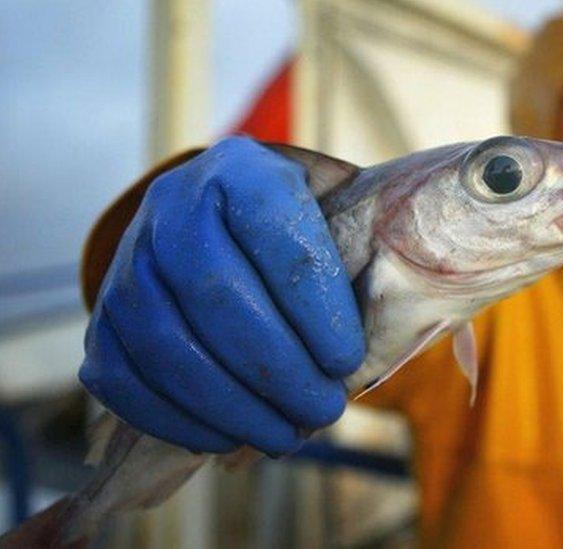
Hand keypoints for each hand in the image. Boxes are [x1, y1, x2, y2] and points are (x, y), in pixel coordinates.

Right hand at [79, 137, 364, 455]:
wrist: (222, 219)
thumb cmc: (297, 232)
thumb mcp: (336, 217)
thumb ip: (361, 259)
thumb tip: (381, 342)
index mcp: (244, 171)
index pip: (278, 236)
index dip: (316, 308)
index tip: (347, 361)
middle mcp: (175, 204)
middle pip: (217, 295)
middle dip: (277, 368)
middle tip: (323, 410)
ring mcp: (129, 259)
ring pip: (167, 343)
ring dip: (231, 404)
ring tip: (284, 435)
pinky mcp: (104, 314)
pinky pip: (122, 378)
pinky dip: (177, 419)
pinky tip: (226, 437)